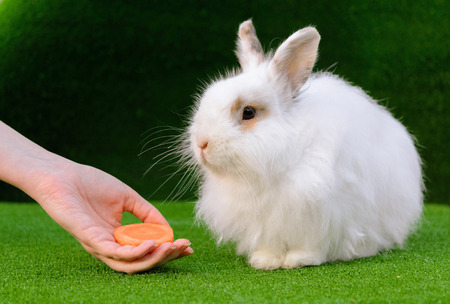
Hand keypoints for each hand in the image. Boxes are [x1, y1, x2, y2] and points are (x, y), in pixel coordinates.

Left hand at [31, 160, 192, 273]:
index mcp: (118, 236)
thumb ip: (146, 212)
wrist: (62, 175)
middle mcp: (110, 245)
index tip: (188, 246)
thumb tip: (167, 229)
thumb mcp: (127, 197)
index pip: (146, 250)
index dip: (168, 251)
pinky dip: (135, 252)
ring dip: (153, 259)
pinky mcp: (89, 239)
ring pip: (129, 265)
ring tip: (171, 248)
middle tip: (184, 247)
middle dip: (165, 257)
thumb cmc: (90, 184)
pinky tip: (152, 243)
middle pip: (141, 262)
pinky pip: (115, 253)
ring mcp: (99, 245)